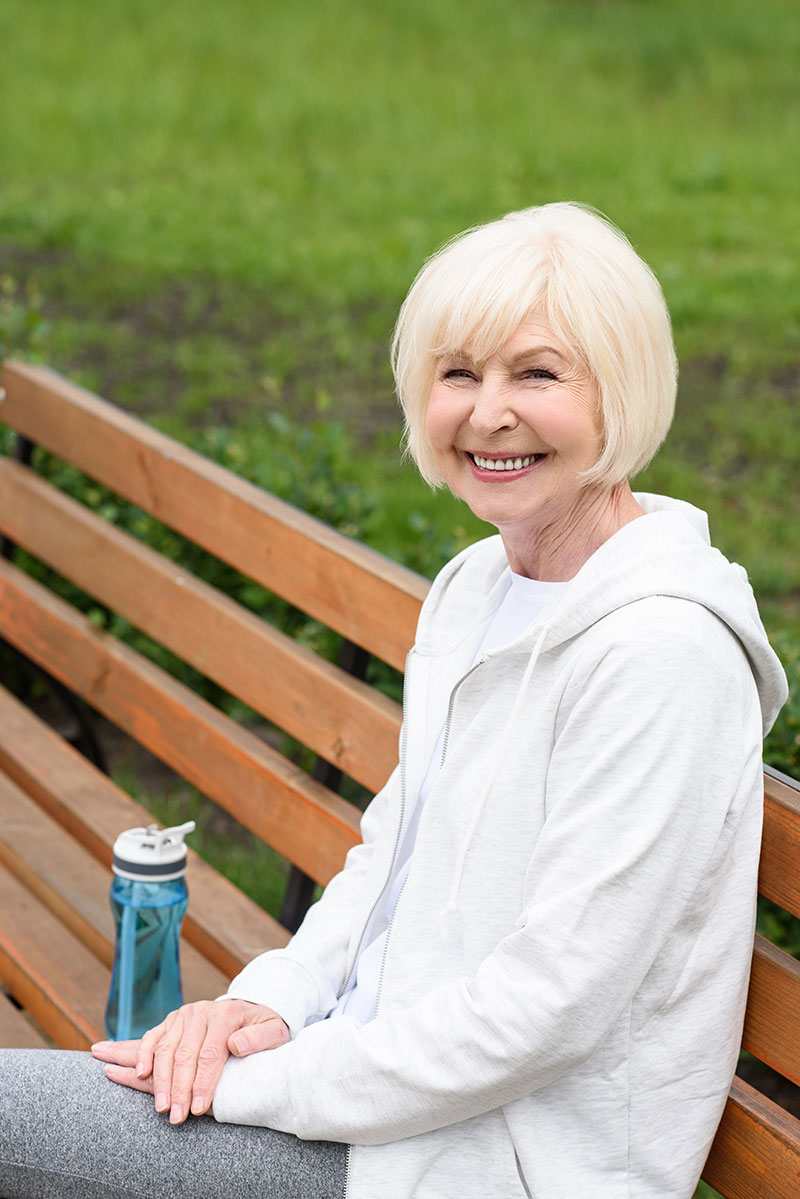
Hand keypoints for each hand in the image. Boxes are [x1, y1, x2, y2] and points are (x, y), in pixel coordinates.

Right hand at [91, 998, 288, 1123]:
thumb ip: (261, 1038)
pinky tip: (138, 1074)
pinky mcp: (170, 1022)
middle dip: (178, 1089)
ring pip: (165, 1049)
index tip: (198, 1109)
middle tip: (175, 1116)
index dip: (203, 1082)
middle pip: (184, 1054)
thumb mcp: (275, 1031)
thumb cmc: (264, 1029)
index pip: (210, 1053)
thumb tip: (237, 1044)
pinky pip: (151, 1038)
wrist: (250, 1010)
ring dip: (158, 1080)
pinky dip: (142, 1055)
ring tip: (159, 1106)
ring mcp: (182, 1015)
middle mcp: (201, 1012)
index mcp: (225, 1015)